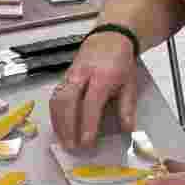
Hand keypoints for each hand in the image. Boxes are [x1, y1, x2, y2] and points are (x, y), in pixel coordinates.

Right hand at [49, 33, 138, 151]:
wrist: (110, 37)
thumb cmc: (120, 62)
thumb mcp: (130, 84)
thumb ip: (127, 108)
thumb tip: (128, 130)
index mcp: (102, 76)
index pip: (91, 103)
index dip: (87, 124)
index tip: (86, 142)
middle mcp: (82, 74)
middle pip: (68, 101)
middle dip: (67, 126)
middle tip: (72, 146)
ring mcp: (70, 74)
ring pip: (57, 98)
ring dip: (58, 122)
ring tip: (64, 141)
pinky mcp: (63, 76)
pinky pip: (55, 96)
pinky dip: (54, 114)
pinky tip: (59, 128)